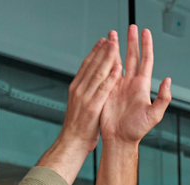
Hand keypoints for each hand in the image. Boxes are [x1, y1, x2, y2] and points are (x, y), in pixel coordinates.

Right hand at [53, 34, 122, 155]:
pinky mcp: (92, 107)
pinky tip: (117, 67)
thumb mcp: (79, 105)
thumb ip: (86, 92)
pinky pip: (103, 89)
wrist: (72, 143)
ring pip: (98, 72)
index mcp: (76, 88)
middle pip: (92, 64)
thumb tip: (92, 83)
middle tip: (111, 36)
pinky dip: (110, 77)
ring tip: (115, 44)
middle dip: (102, 49)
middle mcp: (79, 89)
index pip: (87, 65)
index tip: (103, 41)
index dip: (95, 52)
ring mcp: (85, 97)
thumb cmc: (78, 127)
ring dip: (107, 57)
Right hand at [101, 24, 171, 144]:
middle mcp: (131, 83)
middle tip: (131, 27)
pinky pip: (106, 72)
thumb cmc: (137, 130)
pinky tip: (104, 51)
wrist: (119, 139)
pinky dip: (106, 60)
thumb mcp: (154, 115)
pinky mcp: (107, 90)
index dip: (146, 46)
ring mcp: (118, 85)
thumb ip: (163, 98)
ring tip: (113, 34)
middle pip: (133, 57)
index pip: (146, 60)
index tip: (146, 32)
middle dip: (132, 41)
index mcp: (142, 86)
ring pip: (118, 61)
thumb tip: (168, 81)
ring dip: (117, 48)